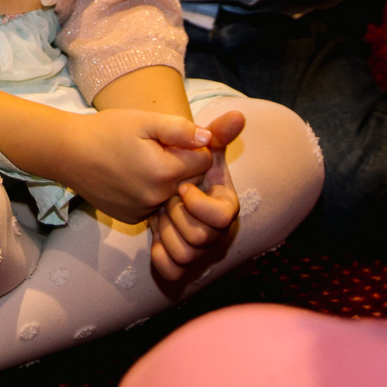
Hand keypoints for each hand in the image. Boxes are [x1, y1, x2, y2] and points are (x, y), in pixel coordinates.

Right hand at [58, 107, 217, 223]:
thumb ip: (179, 129)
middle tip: (156, 148)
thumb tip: (208, 139)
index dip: (193, 147)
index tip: (174, 138)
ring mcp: (143, 212)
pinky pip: (154, 206)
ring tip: (141, 161)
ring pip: (173, 195)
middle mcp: (157, 198)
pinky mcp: (131, 218)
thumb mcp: (144, 120)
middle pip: (191, 180)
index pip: (204, 162)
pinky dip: (150, 192)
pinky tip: (131, 177)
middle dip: (182, 164)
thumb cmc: (106, 131)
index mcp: (164, 172)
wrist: (67, 153)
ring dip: (167, 180)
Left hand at [150, 111, 246, 287]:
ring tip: (159, 215)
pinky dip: (160, 257)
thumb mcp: (194, 145)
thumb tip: (238, 114)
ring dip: (167, 235)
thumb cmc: (175, 161)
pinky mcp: (179, 261)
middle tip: (165, 201)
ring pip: (187, 256)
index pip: (225, 216)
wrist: (147, 180)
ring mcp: (199, 248)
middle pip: (204, 239)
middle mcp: (217, 230)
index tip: (180, 188)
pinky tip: (154, 236)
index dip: (199, 204)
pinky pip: (172, 271)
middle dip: (178, 217)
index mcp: (225, 203)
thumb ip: (216, 132)